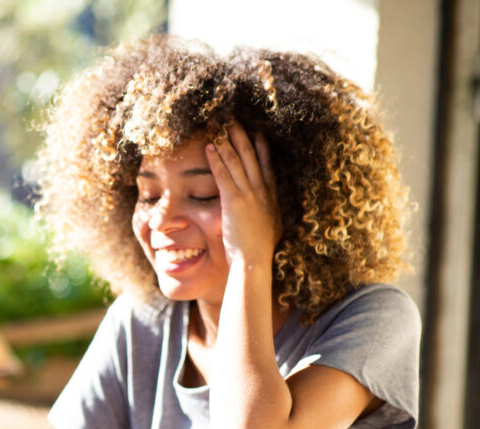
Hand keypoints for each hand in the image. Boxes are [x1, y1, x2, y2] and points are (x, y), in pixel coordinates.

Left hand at [206, 121, 281, 272]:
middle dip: (239, 134)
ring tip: (215, 124)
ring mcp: (249, 193)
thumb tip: (270, 212)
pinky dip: (216, 159)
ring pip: (236, 159)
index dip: (260, 145)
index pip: (266, 163)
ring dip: (224, 140)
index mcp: (271, 194)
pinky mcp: (233, 201)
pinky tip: (208, 147)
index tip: (255, 130)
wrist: (255, 260)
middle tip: (230, 117)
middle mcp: (261, 189)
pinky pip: (223, 174)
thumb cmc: (260, 249)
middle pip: (250, 154)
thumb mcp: (271, 226)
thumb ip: (268, 213)